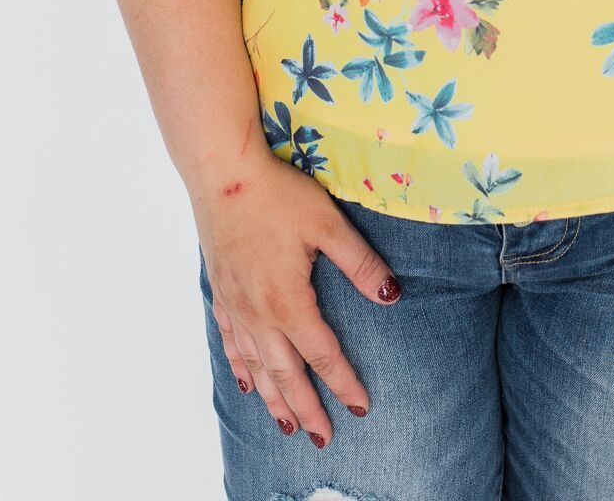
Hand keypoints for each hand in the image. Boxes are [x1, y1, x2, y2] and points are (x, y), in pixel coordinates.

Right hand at [191, 146, 400, 447]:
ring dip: (273, 399)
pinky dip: (239, 368)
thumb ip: (360, 263)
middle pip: (285, 374)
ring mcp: (236, 306)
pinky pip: (229, 343)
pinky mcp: (221, 292)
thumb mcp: (328, 224)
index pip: (322, 355)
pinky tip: (246, 383)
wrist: (224, 174)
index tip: (361, 407)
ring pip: (256, 367)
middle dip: (307, 408)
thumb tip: (392, 296)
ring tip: (288, 426)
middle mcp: (258, 313)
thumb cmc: (278, 195)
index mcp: (288, 301)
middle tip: (323, 438)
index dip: (343, 382)